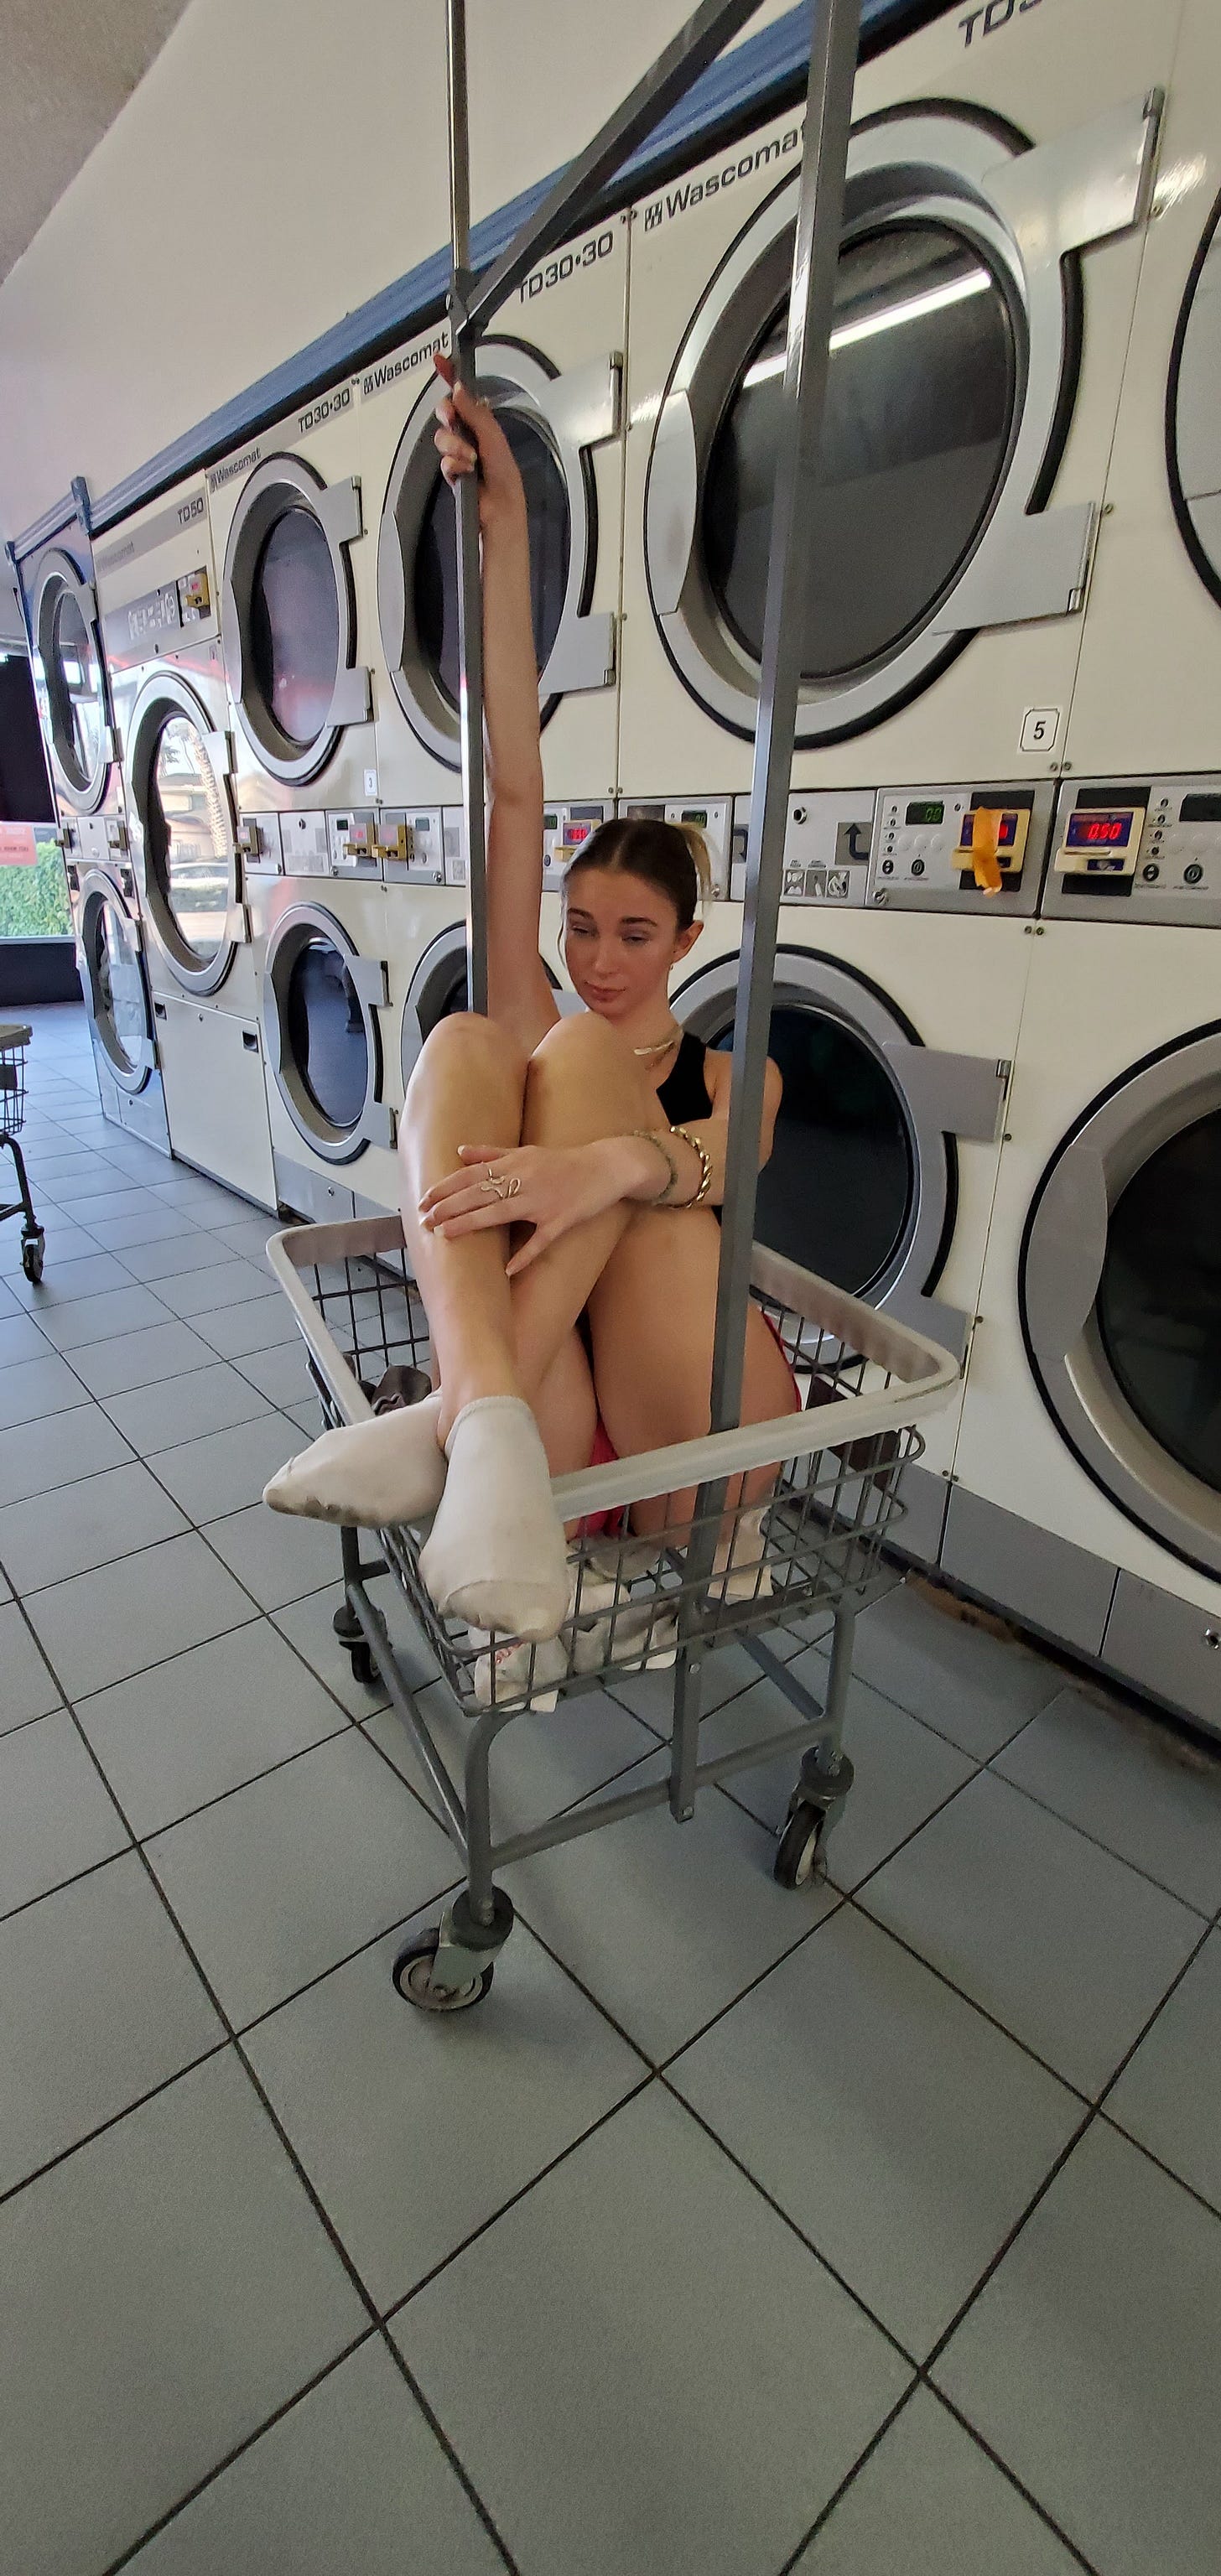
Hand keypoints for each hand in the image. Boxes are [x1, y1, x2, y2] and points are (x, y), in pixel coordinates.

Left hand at [419, 1138, 634, 1275]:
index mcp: (515, 1163)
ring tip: (446, 1235)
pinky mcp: (562, 1221)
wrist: (607, 1166)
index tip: (424, 1200)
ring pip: (500, 1213)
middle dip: (449, 1207)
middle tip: (424, 1220)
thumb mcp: (527, 1151)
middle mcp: (525, 1180)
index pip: (471, 1175)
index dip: (446, 1187)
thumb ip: (493, 1153)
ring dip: (471, 1224)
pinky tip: (507, 1269)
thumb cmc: (565, 1161)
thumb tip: (460, 1151)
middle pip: (479, 1193)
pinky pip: (540, 1241)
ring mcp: (543, 1201)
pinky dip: (524, 1256)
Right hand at [433, 359, 525, 534]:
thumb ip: (474, 412)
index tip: (440, 362)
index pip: (463, 396)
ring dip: (454, 446)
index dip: (451, 377)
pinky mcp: (453, 472)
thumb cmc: (505, 477)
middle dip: (448, 416)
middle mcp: (470, 436)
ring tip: (470, 458)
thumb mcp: (493, 437)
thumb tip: (459, 391)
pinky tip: (465, 471)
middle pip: (447, 413)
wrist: (501, 508)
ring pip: (442, 438)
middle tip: (453, 419)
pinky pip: (443, 461)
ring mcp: (460, 454)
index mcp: (483, 424)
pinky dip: (453, 466)